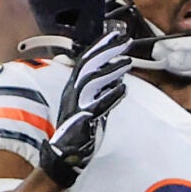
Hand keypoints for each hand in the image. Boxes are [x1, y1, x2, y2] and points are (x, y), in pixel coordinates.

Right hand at [37, 18, 135, 188]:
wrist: (63, 156)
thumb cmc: (78, 130)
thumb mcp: (89, 103)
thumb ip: (101, 89)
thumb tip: (116, 74)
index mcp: (74, 88)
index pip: (86, 61)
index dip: (100, 47)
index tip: (115, 35)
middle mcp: (73, 93)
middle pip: (89, 67)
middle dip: (107, 52)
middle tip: (124, 41)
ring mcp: (77, 106)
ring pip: (92, 83)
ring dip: (110, 71)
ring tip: (127, 61)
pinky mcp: (83, 122)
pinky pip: (97, 107)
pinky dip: (110, 97)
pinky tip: (123, 88)